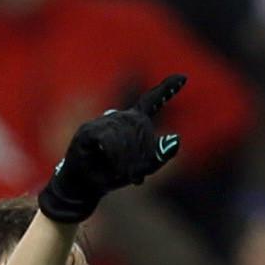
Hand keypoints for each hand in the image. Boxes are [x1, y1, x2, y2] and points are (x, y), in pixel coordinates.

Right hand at [38, 74, 186, 223]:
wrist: (81, 186)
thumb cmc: (109, 175)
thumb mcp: (139, 171)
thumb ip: (158, 157)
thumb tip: (177, 138)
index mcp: (130, 122)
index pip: (150, 101)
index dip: (167, 89)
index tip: (183, 77)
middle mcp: (117, 117)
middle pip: (141, 127)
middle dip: (142, 154)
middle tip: (137, 177)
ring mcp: (101, 122)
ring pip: (125, 134)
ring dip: (127, 160)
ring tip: (125, 176)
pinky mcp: (87, 132)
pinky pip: (108, 139)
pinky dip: (114, 156)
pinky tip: (113, 166)